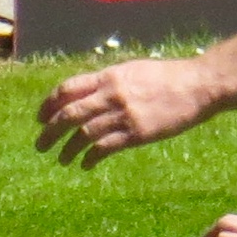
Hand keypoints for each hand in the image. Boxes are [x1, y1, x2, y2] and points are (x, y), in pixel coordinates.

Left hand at [35, 58, 218, 168]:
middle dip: (50, 131)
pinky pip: (104, 147)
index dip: (49, 105)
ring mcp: (122, 114)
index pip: (68, 89)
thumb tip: (90, 93)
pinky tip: (85, 165)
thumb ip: (110, 82)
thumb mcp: (133, 71)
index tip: (41, 118)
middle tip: (40, 145)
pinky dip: (90, 157)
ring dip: (68, 149)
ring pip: (83, 134)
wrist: (197, 86)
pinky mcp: (136, 133)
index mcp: (108, 77)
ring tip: (61, 160)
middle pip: (69, 114)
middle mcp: (110, 95)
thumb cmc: (168, 78)